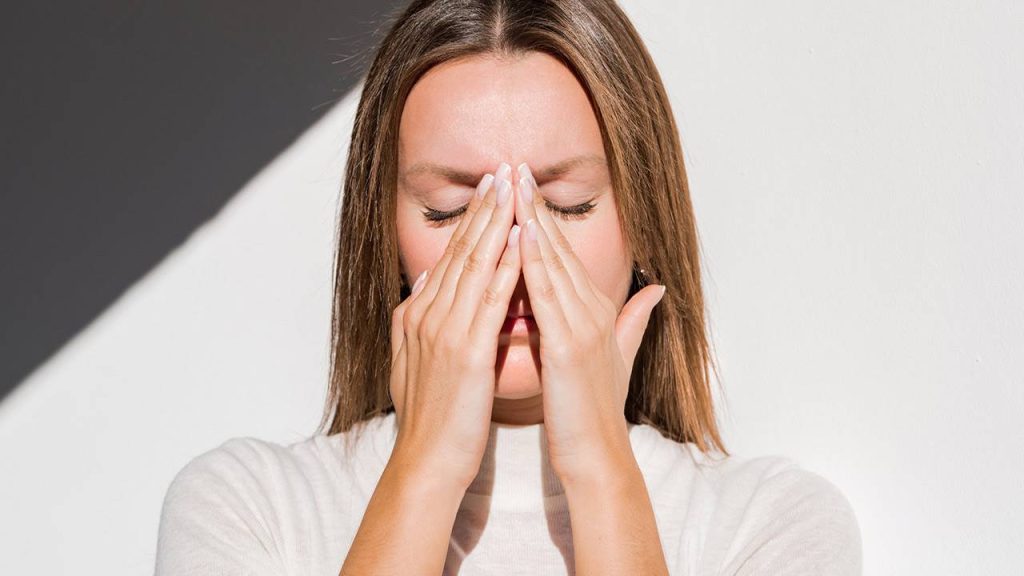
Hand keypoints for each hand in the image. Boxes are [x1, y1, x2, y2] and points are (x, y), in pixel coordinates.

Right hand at [389, 162, 521, 489]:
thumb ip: (418, 315)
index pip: (449, 258)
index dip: (470, 221)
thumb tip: (425, 279)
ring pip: (473, 265)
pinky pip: (489, 300)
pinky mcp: (465, 352)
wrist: (427, 461)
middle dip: (483, 209)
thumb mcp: (416, 358)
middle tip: (501, 171)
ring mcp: (443, 331)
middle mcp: (427, 315)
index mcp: (418, 316)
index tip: (488, 189)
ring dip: (495, 224)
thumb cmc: (432, 416)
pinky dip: (504, 266)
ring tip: (512, 189)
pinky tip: (519, 241)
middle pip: (460, 251)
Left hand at [512, 162, 666, 487]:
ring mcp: (584, 326)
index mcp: (596, 311)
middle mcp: (593, 311)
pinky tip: (521, 236)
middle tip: (515, 167)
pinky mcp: (570, 347)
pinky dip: (534, 264)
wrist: (597, 454)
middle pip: (560, 248)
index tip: (524, 186)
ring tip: (513, 186)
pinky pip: (547, 296)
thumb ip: (634, 320)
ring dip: (532, 221)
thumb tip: (658, 290)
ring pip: (554, 263)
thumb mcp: (618, 357)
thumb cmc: (597, 410)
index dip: (546, 218)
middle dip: (536, 206)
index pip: (566, 254)